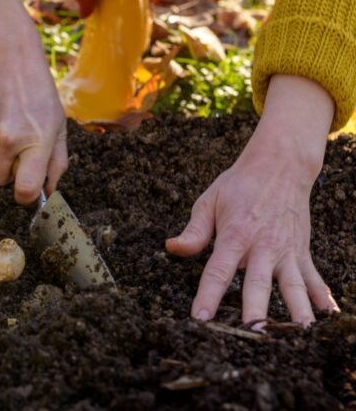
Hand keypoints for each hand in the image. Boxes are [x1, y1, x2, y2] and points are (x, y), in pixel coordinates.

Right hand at [0, 0, 67, 203]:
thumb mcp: (59, 124)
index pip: (25, 189)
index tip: (29, 191)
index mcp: (37, 141)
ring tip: (11, 124)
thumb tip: (49, 192)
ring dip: (0, 153)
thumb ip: (57, 162)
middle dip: (9, 174)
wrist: (8, 58)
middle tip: (20, 152)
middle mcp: (9, 141)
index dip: (26, 196)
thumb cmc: (39, 92)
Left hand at [167, 75, 339, 325]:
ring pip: (292, 286)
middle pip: (258, 284)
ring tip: (300, 333)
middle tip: (253, 334)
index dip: (207, 294)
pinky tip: (329, 317)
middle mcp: (263, 247)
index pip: (218, 271)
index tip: (200, 318)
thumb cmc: (239, 186)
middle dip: (256, 310)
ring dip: (296, 310)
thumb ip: (194, 231)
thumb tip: (171, 248)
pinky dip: (322, 297)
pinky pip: (313, 278)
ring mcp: (286, 251)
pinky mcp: (302, 252)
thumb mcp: (209, 202)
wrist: (280, 166)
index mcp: (235, 235)